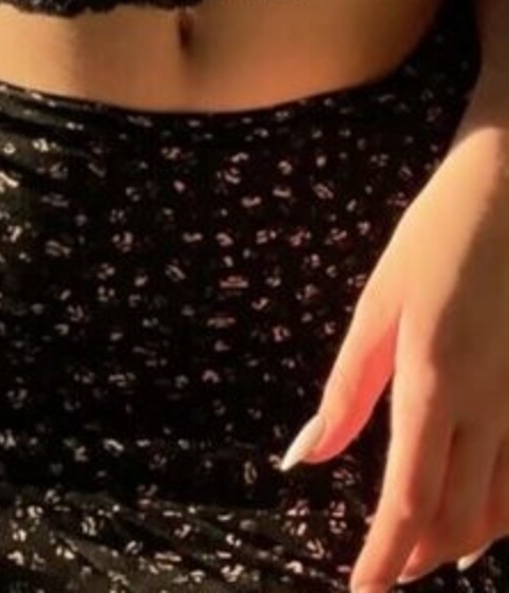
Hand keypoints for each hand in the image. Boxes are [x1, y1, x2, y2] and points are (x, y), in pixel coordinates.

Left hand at [275, 125, 508, 590]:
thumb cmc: (438, 234)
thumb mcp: (380, 302)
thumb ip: (346, 389)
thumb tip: (303, 458)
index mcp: (433, 383)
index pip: (408, 501)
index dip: (384, 559)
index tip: (362, 592)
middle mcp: (489, 406)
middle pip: (457, 520)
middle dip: (418, 558)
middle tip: (384, 572)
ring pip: (501, 509)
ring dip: (462, 542)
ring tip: (425, 554)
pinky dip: (503, 512)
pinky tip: (483, 516)